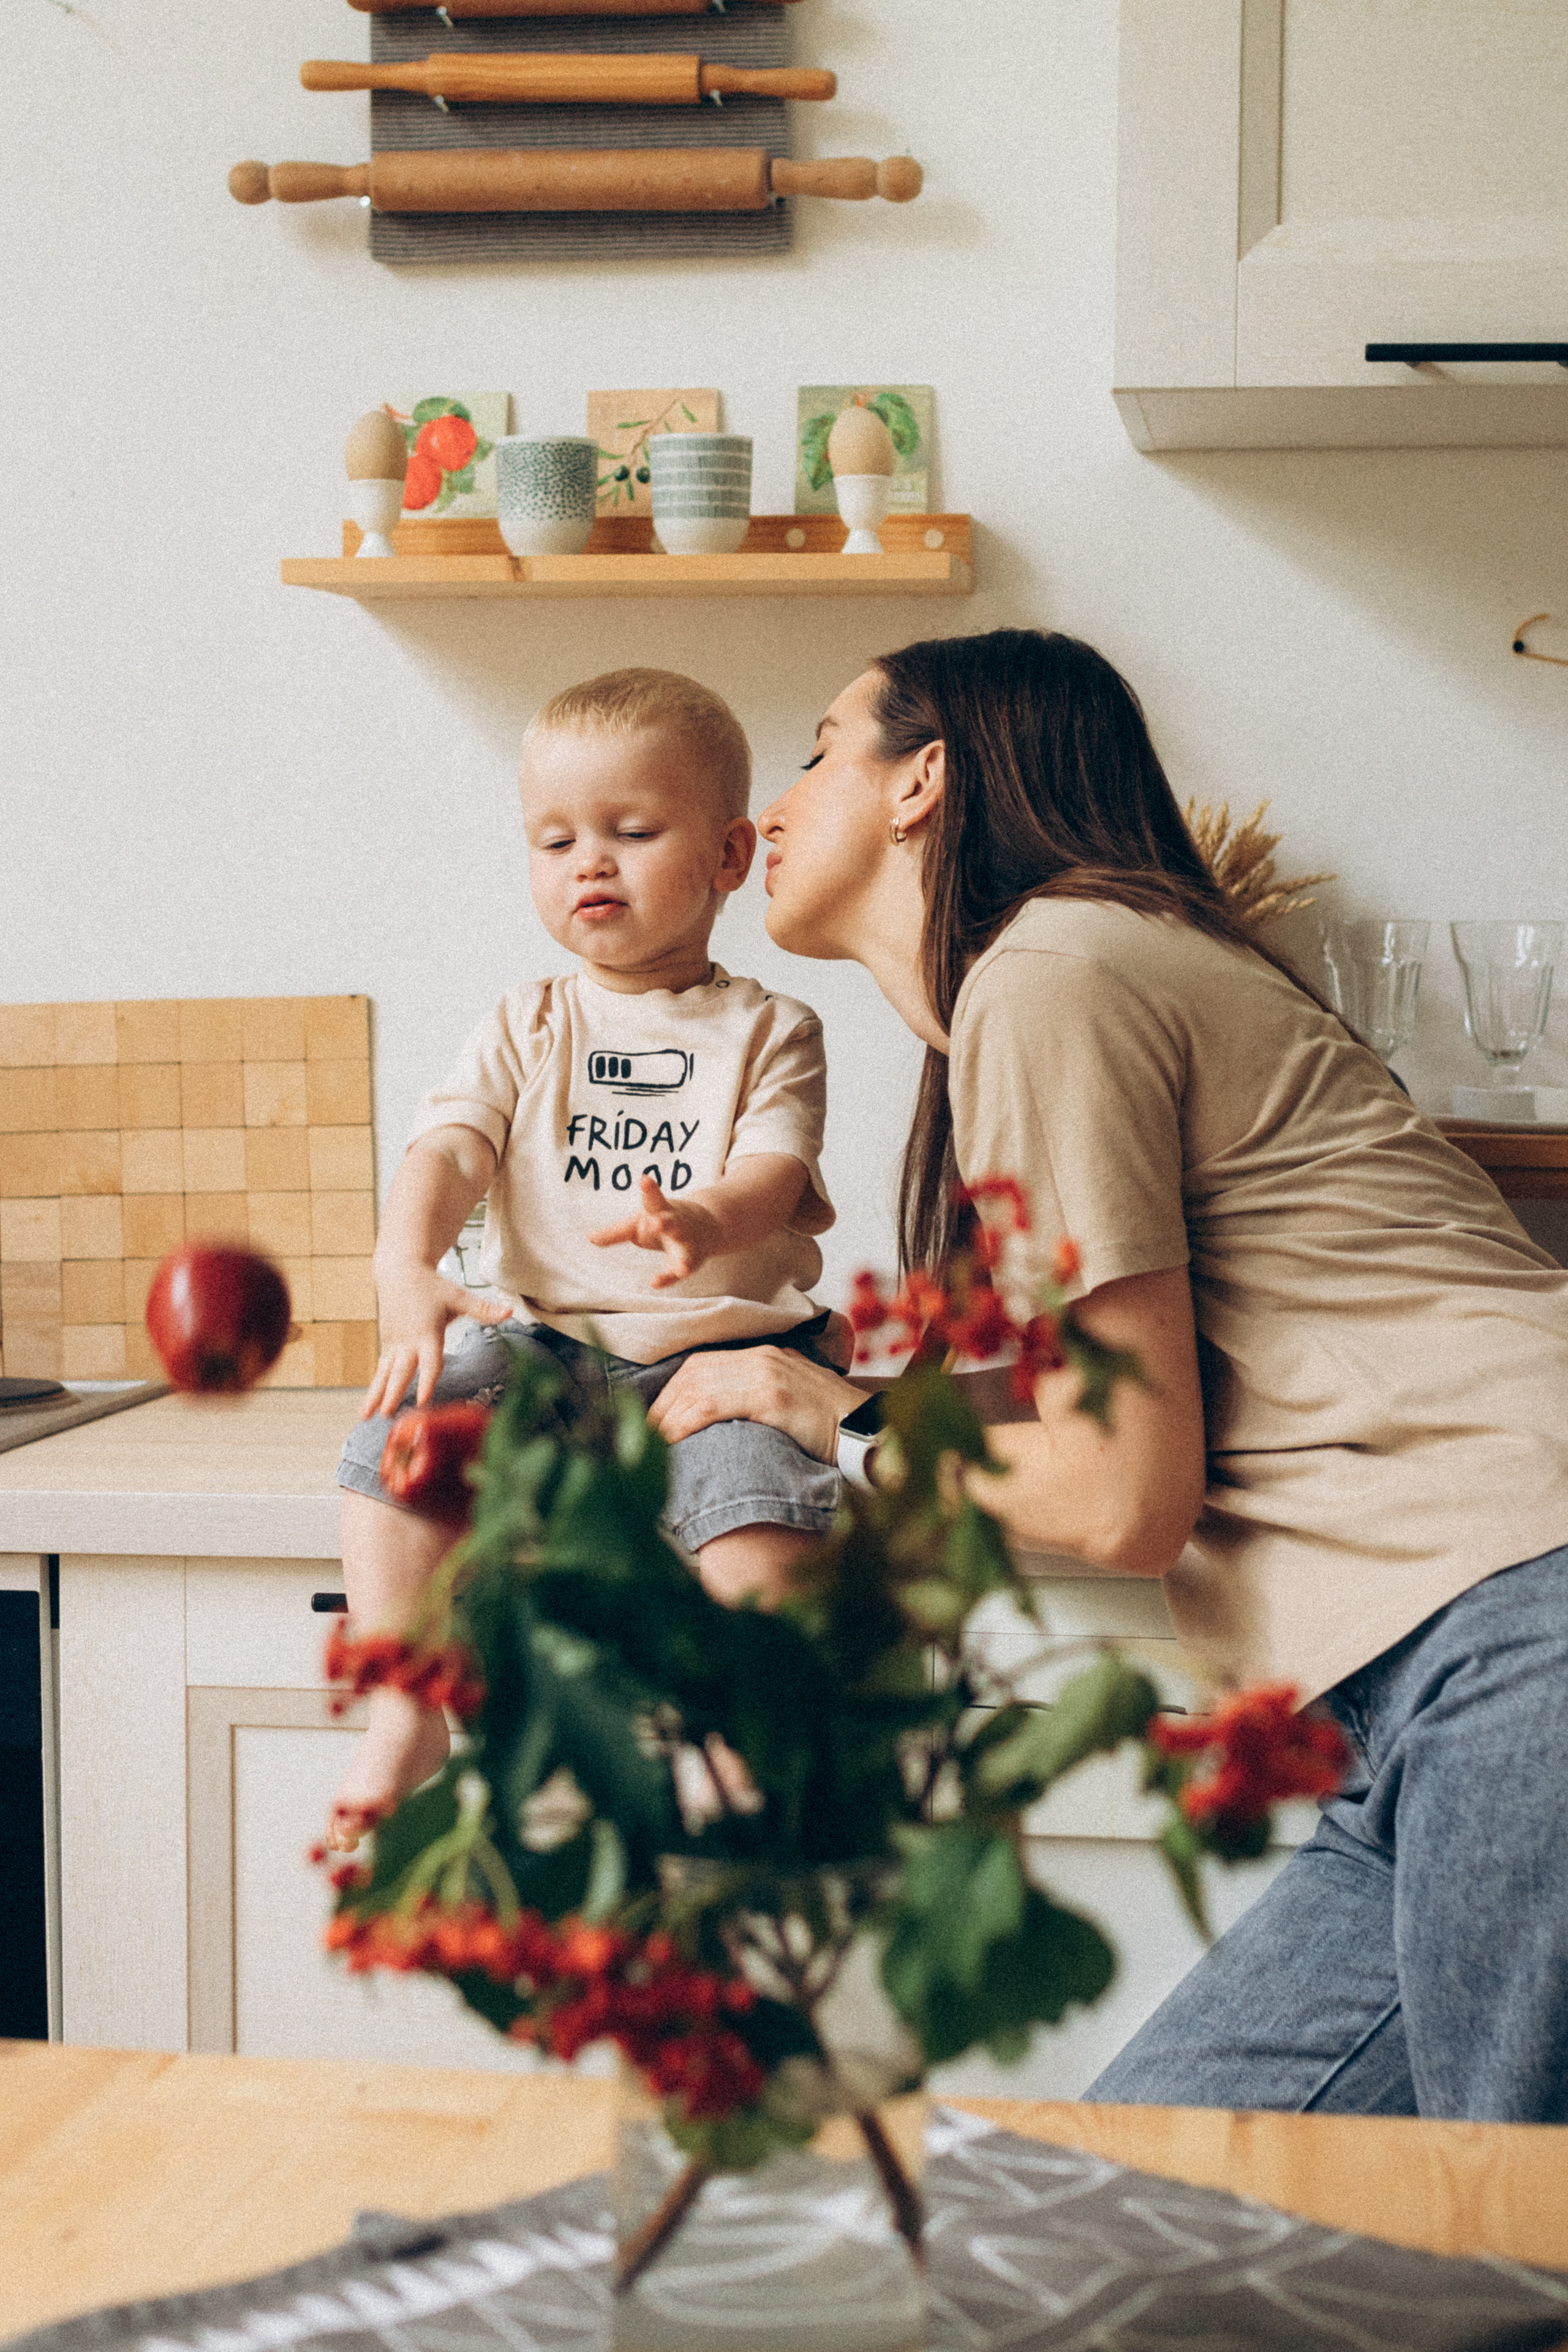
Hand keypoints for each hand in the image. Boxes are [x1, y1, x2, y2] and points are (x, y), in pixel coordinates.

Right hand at [360, 1262, 511, 1420]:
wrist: (400, 1271)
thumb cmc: (433, 1286)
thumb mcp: (458, 1296)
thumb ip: (482, 1309)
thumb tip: (510, 1311)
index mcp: (428, 1331)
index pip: (430, 1361)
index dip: (427, 1380)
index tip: (423, 1400)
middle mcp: (408, 1340)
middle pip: (402, 1371)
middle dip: (394, 1394)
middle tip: (388, 1415)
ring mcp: (394, 1343)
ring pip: (384, 1373)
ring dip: (375, 1396)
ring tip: (365, 1417)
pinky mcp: (386, 1344)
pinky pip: (381, 1369)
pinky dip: (374, 1387)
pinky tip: (368, 1407)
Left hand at [589, 1175, 722, 1289]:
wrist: (706, 1227)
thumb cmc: (663, 1222)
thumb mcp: (639, 1223)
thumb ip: (616, 1232)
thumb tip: (589, 1238)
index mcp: (662, 1211)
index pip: (655, 1199)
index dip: (650, 1190)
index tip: (644, 1179)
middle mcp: (677, 1226)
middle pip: (672, 1223)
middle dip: (665, 1223)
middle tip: (657, 1222)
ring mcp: (687, 1244)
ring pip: (685, 1251)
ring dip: (682, 1259)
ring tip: (681, 1269)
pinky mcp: (691, 1261)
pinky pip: (679, 1272)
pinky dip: (668, 1278)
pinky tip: (655, 1283)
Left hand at [645, 1343, 862, 1463]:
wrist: (870, 1432)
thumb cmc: (833, 1426)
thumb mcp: (794, 1401)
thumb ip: (762, 1398)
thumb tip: (727, 1421)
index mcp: (768, 1356)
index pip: (704, 1363)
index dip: (674, 1390)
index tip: (656, 1416)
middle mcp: (763, 1358)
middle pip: (694, 1373)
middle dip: (663, 1403)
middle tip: (643, 1432)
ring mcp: (767, 1375)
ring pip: (698, 1388)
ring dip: (668, 1416)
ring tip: (651, 1442)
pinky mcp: (771, 1397)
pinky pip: (713, 1405)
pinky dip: (686, 1422)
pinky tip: (673, 1440)